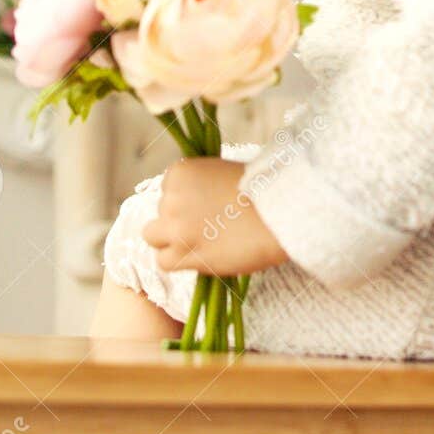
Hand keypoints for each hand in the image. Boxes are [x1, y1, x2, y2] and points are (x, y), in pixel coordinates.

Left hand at [141, 157, 288, 277]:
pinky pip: (163, 262)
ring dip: (170, 241)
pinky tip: (198, 258)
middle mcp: (171, 197)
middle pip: (161, 212)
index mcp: (180, 171)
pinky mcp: (185, 254)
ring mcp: (175, 227)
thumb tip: (192, 200)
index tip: (205, 208)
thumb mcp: (223, 172)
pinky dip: (178, 261)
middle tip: (206, 227)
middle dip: (178, 220)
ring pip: (152, 237)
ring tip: (196, 243)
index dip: (185, 201)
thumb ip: (200, 184)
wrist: (281, 214)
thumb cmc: (262, 190)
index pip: (167, 190)